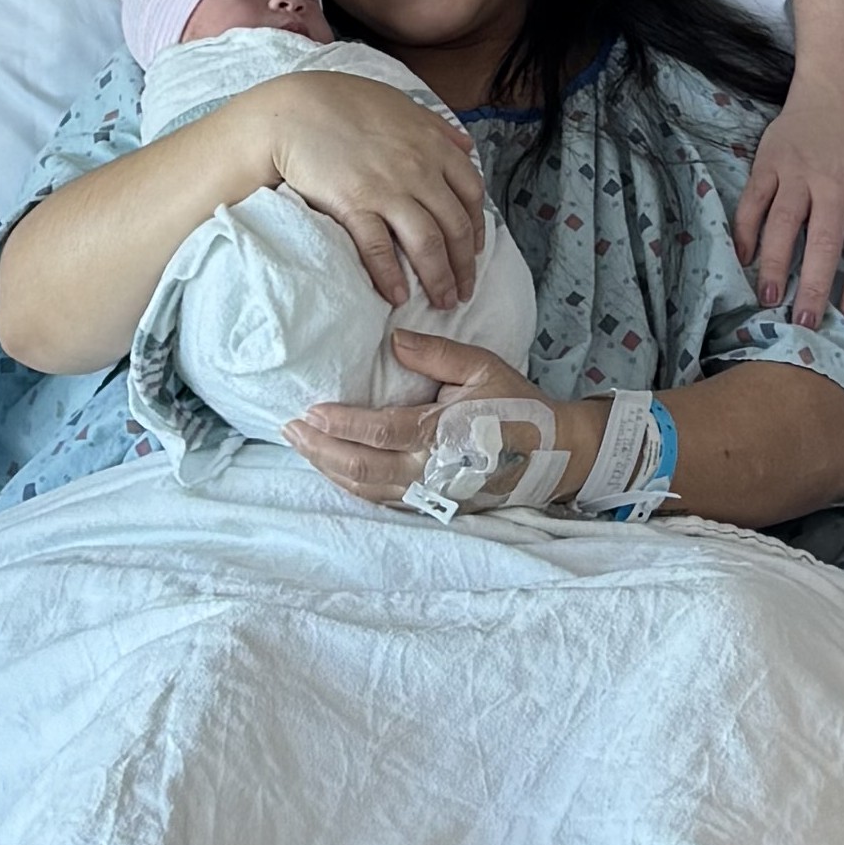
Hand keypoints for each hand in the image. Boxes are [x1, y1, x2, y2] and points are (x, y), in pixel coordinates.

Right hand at [259, 74, 488, 316]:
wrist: (293, 110)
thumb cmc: (343, 102)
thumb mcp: (400, 105)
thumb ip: (437, 127)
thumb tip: (465, 145)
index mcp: (432, 146)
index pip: (471, 194)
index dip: (477, 228)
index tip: (475, 251)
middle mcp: (418, 169)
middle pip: (455, 226)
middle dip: (464, 266)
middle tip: (464, 291)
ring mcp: (387, 189)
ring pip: (427, 243)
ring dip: (439, 278)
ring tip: (442, 301)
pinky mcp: (354, 204)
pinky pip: (379, 248)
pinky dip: (391, 276)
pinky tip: (398, 296)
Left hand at [286, 339, 575, 511]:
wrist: (553, 454)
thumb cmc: (517, 406)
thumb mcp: (482, 367)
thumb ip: (437, 353)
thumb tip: (395, 341)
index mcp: (440, 435)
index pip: (376, 432)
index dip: (338, 424)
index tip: (309, 411)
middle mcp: (429, 471)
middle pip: (360, 468)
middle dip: (319, 450)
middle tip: (290, 428)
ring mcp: (430, 493)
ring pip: (365, 489)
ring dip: (328, 469)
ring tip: (302, 445)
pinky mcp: (432, 504)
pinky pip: (381, 499)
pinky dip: (350, 484)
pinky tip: (332, 468)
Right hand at [735, 77, 843, 336]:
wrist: (837, 93)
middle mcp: (833, 186)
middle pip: (823, 244)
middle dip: (814, 287)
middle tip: (803, 323)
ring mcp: (797, 173)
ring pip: (783, 225)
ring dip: (775, 264)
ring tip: (768, 298)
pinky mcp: (768, 162)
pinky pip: (752, 201)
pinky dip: (745, 230)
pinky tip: (743, 257)